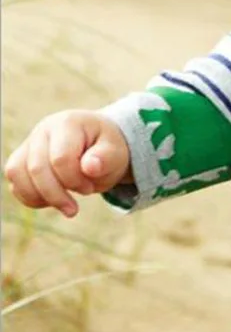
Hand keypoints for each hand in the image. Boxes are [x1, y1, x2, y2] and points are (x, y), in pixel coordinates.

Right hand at [4, 110, 131, 218]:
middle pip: (37, 168)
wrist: (99, 145)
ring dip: (40, 198)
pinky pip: (14, 181)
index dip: (74, 181)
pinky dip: (29, 197)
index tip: (90, 188)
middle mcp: (44, 130)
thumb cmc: (107, 149)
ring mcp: (29, 143)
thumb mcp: (115, 153)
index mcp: (69, 123)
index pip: (61, 158)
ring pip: (17, 173)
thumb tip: (90, 167)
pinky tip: (51, 202)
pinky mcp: (21, 158)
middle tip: (74, 208)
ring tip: (62, 206)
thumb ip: (105, 159)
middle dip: (56, 195)